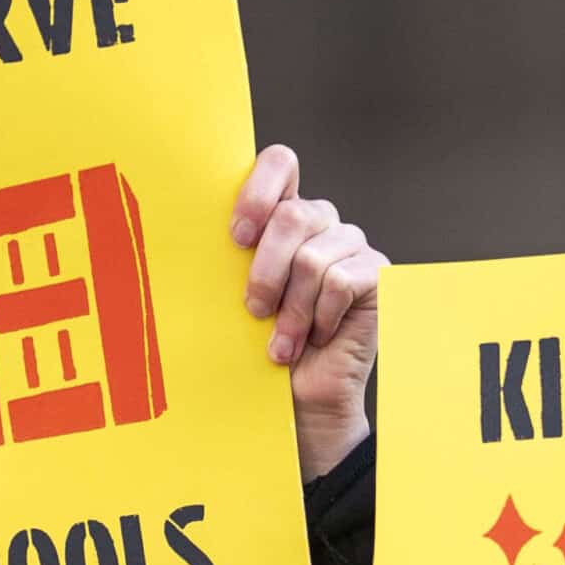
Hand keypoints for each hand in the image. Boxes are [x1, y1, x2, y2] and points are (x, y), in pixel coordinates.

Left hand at [234, 144, 382, 478]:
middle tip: (254, 310)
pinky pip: (342, 280)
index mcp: (284, 216)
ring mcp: (353, 246)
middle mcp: (322, 222)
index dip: (258, 191)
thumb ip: (231, 258)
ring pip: (314, 258)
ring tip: (283, 344)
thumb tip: (186, 228)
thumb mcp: (236, 296)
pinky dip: (321, 317)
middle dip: (266, 270)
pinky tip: (319, 338)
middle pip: (293, 216)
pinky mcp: (378, 275)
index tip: (236, 239)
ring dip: (292, 310)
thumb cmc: (260, 347)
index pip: (280, 164)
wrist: (301, 401)